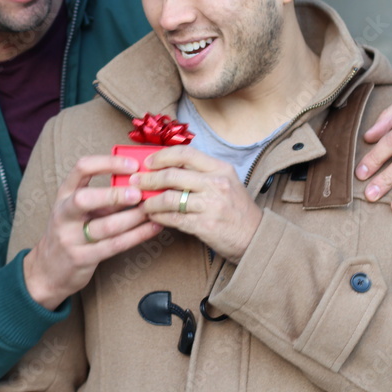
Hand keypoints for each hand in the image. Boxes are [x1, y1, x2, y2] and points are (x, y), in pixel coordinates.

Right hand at [23, 155, 163, 309]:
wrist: (48, 270)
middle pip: (85, 198)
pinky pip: (114, 245)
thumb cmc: (71, 232)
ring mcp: (70, 237)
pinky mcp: (82, 258)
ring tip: (153, 209)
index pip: (82, 168)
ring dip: (133, 217)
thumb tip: (139, 182)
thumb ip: (104, 197)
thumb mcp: (80, 209)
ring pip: (106, 226)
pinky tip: (153, 228)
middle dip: (114, 194)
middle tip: (139, 192)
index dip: (108, 163)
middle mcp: (64, 213)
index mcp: (64, 194)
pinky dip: (138, 235)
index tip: (132, 165)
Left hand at [134, 146, 261, 263]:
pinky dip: (159, 217)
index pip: (185, 153)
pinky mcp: (205, 225)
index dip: (162, 156)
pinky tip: (154, 216)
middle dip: (148, 179)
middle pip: (172, 175)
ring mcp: (211, 205)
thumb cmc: (236, 209)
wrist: (255, 237)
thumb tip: (166, 169)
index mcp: (220, 169)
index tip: (149, 162)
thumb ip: (200, 174)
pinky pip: (173, 218)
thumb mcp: (225, 183)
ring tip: (143, 203)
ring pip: (169, 198)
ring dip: (150, 201)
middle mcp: (216, 184)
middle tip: (136, 182)